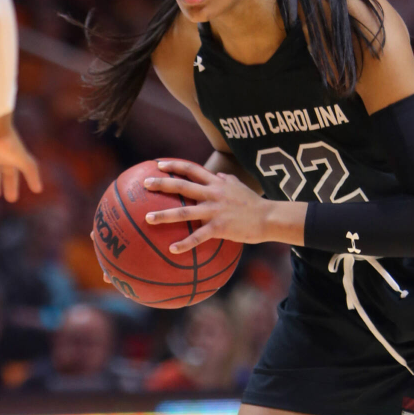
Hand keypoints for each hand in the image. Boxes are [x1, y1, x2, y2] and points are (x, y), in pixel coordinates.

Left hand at [144, 159, 278, 252]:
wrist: (269, 217)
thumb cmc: (255, 204)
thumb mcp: (241, 187)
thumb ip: (228, 180)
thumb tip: (221, 175)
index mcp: (217, 183)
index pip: (192, 169)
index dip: (174, 166)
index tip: (158, 165)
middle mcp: (213, 194)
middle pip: (182, 186)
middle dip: (162, 184)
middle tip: (144, 184)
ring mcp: (215, 211)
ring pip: (184, 212)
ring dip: (164, 214)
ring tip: (147, 218)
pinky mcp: (220, 227)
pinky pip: (198, 237)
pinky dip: (184, 243)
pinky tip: (172, 249)